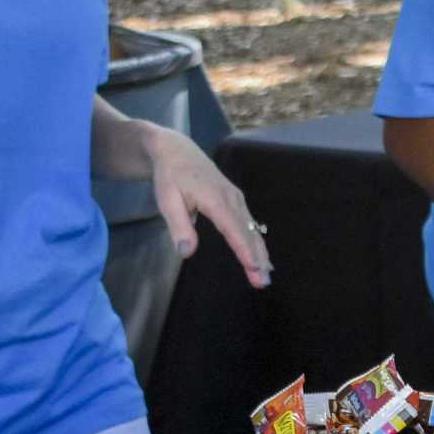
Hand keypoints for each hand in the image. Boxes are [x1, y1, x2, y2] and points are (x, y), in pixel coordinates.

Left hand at [142, 123, 272, 290]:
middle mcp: (231, 198)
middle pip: (248, 232)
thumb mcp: (167, 201)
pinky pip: (250, 224)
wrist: (177, 151)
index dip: (244, 250)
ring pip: (252, 229)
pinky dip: (257, 242)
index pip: (233, 229)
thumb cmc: (170, 176)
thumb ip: (178, 227)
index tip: (254, 268)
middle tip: (262, 282)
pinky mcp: (236, 200)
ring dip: (260, 253)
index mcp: (215, 199)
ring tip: (266, 276)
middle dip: (256, 258)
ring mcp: (236, 198)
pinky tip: (261, 257)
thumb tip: (187, 253)